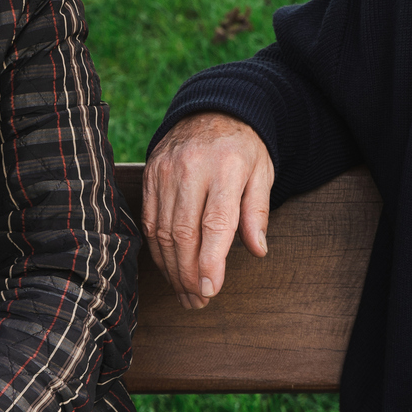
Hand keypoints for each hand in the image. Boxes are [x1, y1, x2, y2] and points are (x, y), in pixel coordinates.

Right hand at [141, 111, 272, 309]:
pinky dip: (158, 250)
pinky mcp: (150, 175)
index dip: (211, 261)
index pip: (215, 223)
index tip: (211, 290)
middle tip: (198, 301)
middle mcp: (191, 169)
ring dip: (172, 269)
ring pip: (162, 232)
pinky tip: (170, 268)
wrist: (211, 110)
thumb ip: (257, 211)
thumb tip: (258, 250)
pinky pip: (149, 221)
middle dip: (189, 274)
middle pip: (183, 233)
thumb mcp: (262, 172)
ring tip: (186, 293)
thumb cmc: (243, 148)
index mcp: (227, 168)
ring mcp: (165, 171)